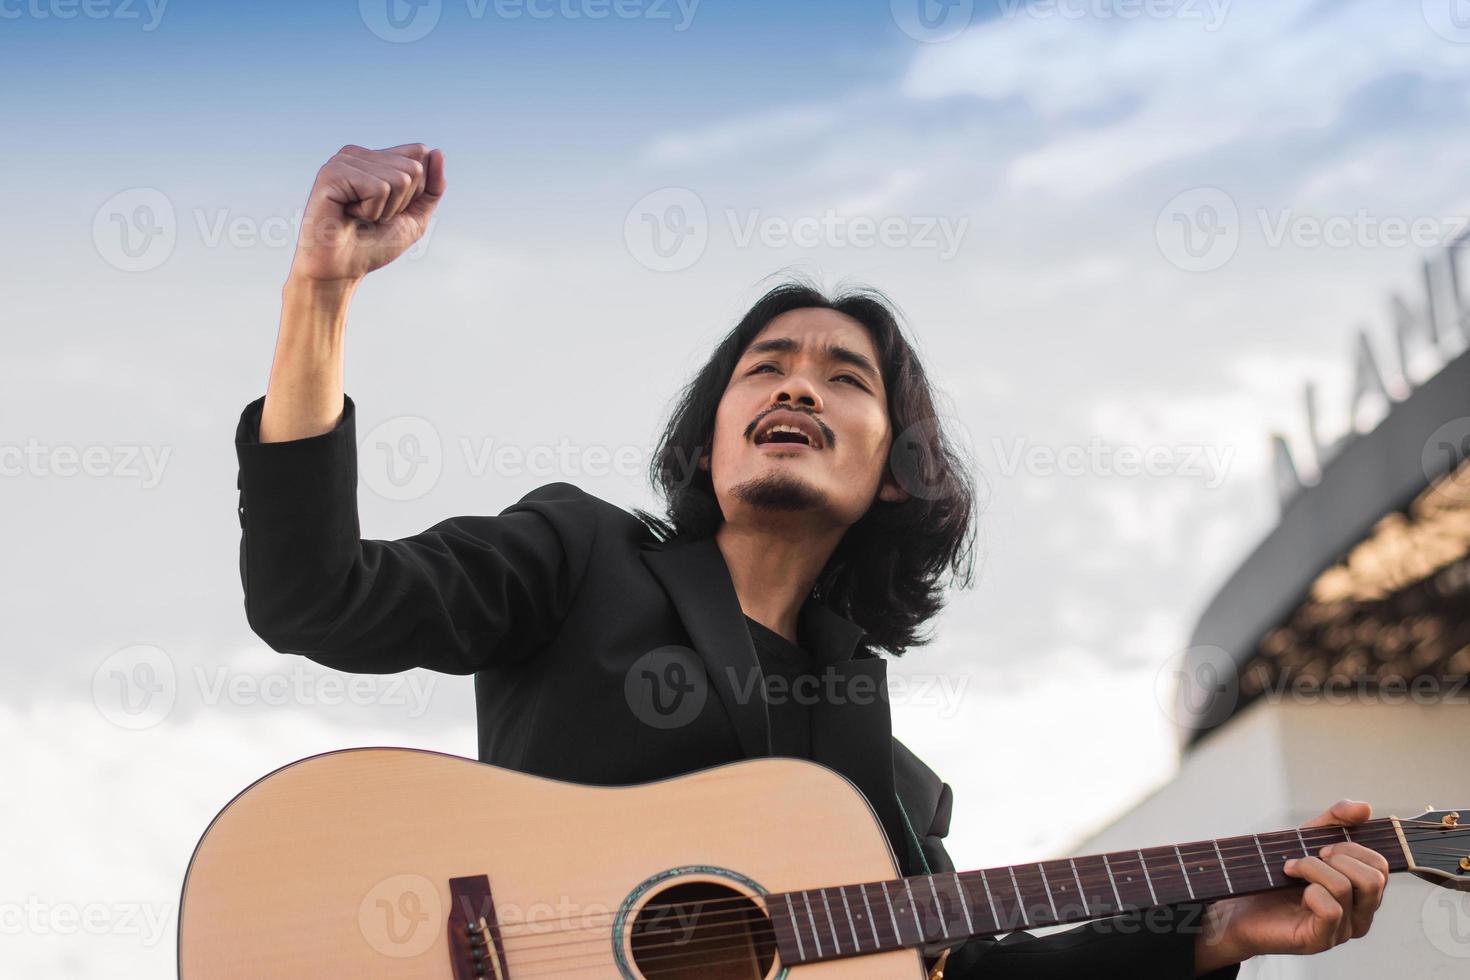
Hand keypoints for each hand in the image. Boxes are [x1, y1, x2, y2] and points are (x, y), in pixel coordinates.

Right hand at [288, 143, 445, 283]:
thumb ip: (432, 187)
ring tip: (359, 217)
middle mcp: (358, 154)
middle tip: (372, 217)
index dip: (416, 191)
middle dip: (401, 203)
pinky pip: (378, 188)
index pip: (419, 154)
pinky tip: (348, 215)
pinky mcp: (333, 173)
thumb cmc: (372, 245)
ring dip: (385, 209)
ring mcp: (343, 161)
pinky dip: (371, 211)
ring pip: (399, 179)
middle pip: (413, 168)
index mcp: (375, 158)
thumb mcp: (415, 217)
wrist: (341, 270)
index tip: (391, 209)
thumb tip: (437, 151)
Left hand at [1194, 800, 1390, 973]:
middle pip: (1374, 879)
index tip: (1323, 846)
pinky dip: (1310, 891)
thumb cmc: (1276, 875)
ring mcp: (1342, 930)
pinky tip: (1294, 890)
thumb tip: (1364, 807)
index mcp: (1362, 893)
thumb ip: (1335, 821)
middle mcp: (1359, 914)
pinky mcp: (1321, 940)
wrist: (1238, 905)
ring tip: (1290, 869)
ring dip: (1312, 868)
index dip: (1353, 847)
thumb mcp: (1306, 840)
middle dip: (1337, 857)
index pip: (1381, 866)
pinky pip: (1331, 910)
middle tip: (1307, 857)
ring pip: (1346, 888)